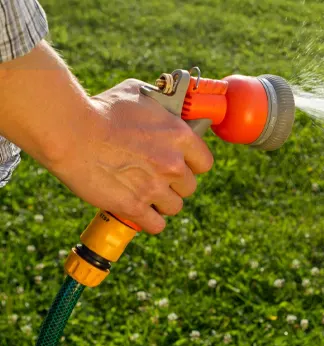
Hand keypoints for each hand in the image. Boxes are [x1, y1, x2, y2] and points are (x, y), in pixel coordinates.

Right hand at [47, 79, 213, 233]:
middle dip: (175, 184)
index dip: (192, 164)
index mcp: (180, 136)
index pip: (205, 162)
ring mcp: (155, 187)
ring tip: (146, 194)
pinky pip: (156, 225)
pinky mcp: (134, 206)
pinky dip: (149, 221)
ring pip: (174, 207)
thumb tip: (171, 106)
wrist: (70, 131)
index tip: (180, 163)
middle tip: (156, 177)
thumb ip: (161, 105)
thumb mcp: (139, 94)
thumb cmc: (101, 109)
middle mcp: (173, 164)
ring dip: (162, 203)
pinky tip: (140, 213)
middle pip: (189, 187)